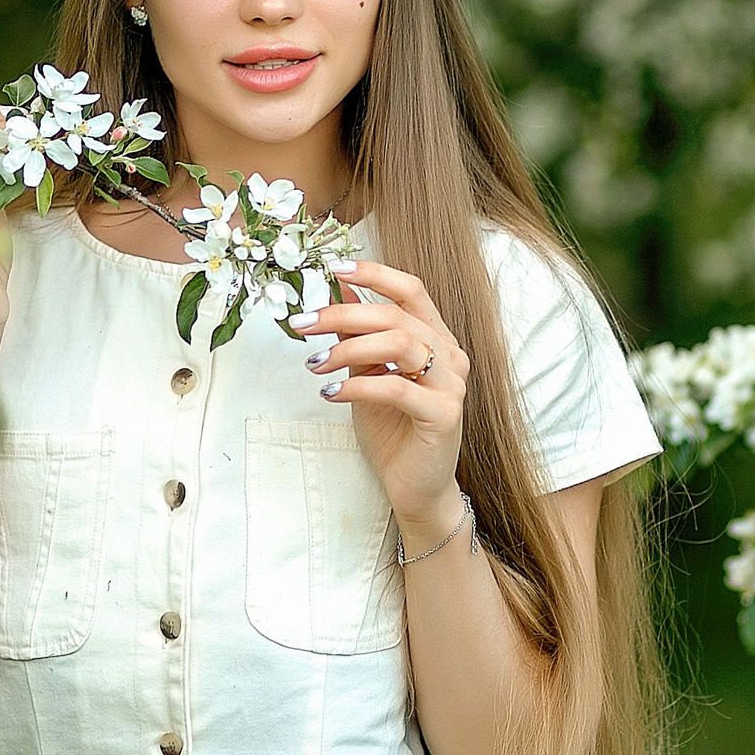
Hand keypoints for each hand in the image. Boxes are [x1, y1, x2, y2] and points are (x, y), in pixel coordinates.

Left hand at [291, 259, 467, 541]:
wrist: (416, 487)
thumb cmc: (392, 429)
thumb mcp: (367, 373)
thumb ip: (358, 334)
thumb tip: (334, 290)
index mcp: (436, 337)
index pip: (411, 290)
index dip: (375, 273)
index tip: (334, 268)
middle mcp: (450, 355)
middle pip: (397, 314)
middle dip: (343, 315)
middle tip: (303, 324)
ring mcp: (451, 385)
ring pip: (400, 343)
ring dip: (349, 347)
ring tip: (315, 363)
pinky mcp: (444, 415)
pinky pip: (397, 388)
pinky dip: (358, 385)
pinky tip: (331, 391)